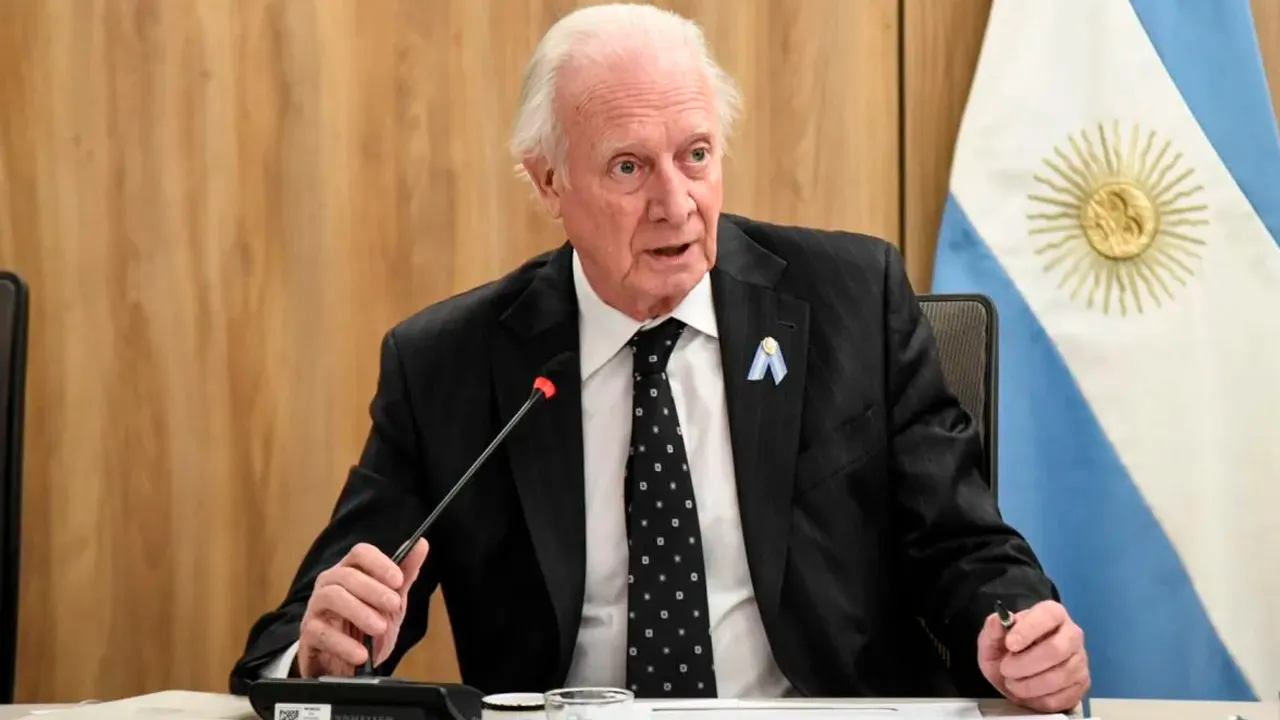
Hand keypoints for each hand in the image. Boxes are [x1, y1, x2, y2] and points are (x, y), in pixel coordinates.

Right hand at [297, 538, 428, 677]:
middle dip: (373, 589)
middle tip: (394, 605)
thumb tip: (421, 544)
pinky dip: (343, 644)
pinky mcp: (308, 634)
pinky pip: (320, 632)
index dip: (379, 563)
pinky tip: (361, 654)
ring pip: (331, 596)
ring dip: (359, 611)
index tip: (398, 580)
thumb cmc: (366, 629)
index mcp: (350, 572)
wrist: (346, 666)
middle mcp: (329, 585)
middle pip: (346, 574)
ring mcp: (316, 608)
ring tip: (379, 628)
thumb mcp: (391, 605)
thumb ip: (405, 576)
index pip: (360, 553)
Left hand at [977, 600, 1089, 711]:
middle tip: (1006, 669)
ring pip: (1060, 676)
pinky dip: (1040, 699)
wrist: (1017, 678)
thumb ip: (992, 630)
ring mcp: (1080, 659)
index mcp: (1051, 614)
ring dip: (1030, 684)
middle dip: (1025, 663)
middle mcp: (1072, 634)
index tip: (1010, 644)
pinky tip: (1028, 694)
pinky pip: (1063, 696)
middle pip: (1056, 649)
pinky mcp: (1083, 683)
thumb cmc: (1006, 653)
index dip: (1029, 629)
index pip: (1048, 615)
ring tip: (1013, 683)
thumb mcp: (991, 642)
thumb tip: (997, 620)